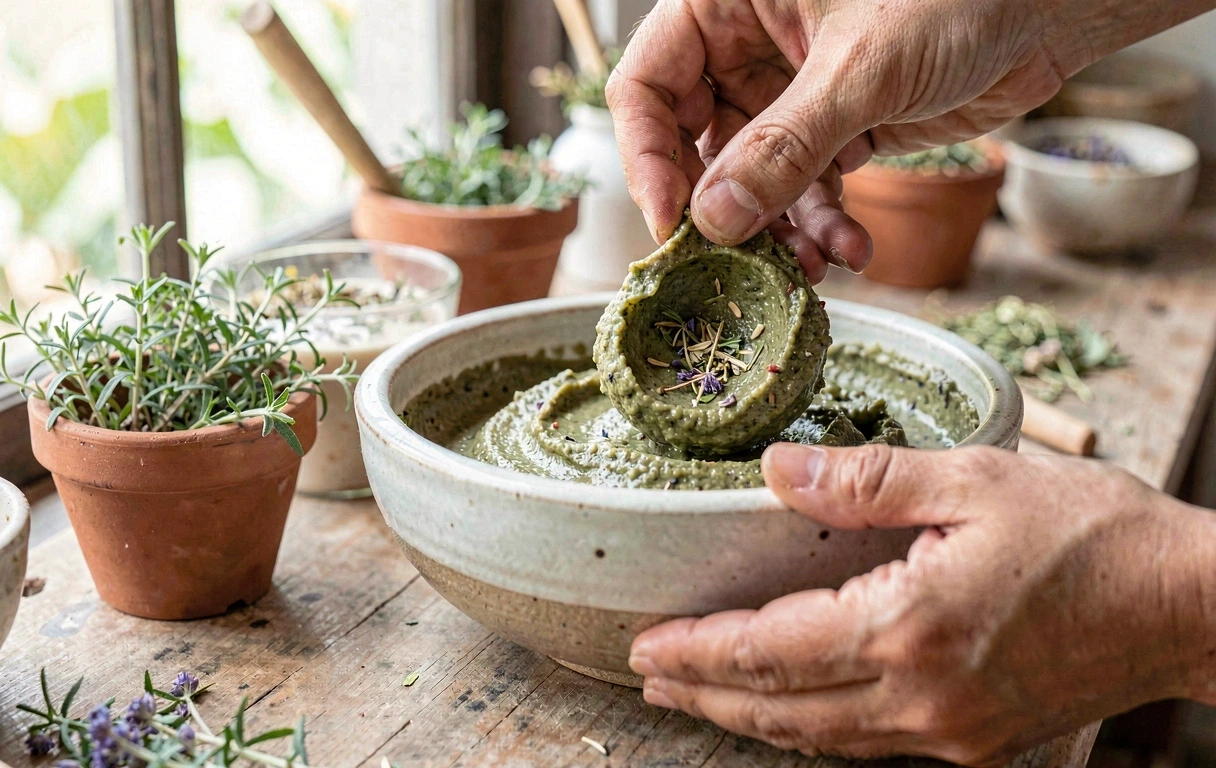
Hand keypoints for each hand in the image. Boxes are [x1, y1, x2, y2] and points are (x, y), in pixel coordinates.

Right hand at [607, 0, 1213, 278]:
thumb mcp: (862, 69)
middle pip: (694, 142)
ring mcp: (791, 91)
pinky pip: (807, 190)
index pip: (647, 83)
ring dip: (779, 231)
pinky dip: (825, 226)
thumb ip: (784, 147)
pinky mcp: (837, 128)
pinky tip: (851, 253)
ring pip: (754, 179)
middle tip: (734, 263)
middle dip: (722, 209)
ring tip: (807, 270)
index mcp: (727, 2)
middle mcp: (749, 46)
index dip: (647, 156)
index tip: (671, 222)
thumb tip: (716, 220)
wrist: (1052, 7)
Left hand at [628, 443, 1215, 764]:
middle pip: (780, 709)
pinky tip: (789, 706)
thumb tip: (774, 470)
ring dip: (749, 718)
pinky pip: (866, 742)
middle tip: (648, 678)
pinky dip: (811, 726)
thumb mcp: (976, 478)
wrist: (1189, 605)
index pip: (770, 651)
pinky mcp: (975, 742)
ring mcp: (948, 733)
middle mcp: (920, 697)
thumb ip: (867, 479)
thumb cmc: (1092, 533)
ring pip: (818, 737)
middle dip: (704, 696)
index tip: (646, 646)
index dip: (699, 653)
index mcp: (909, 628)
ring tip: (696, 698)